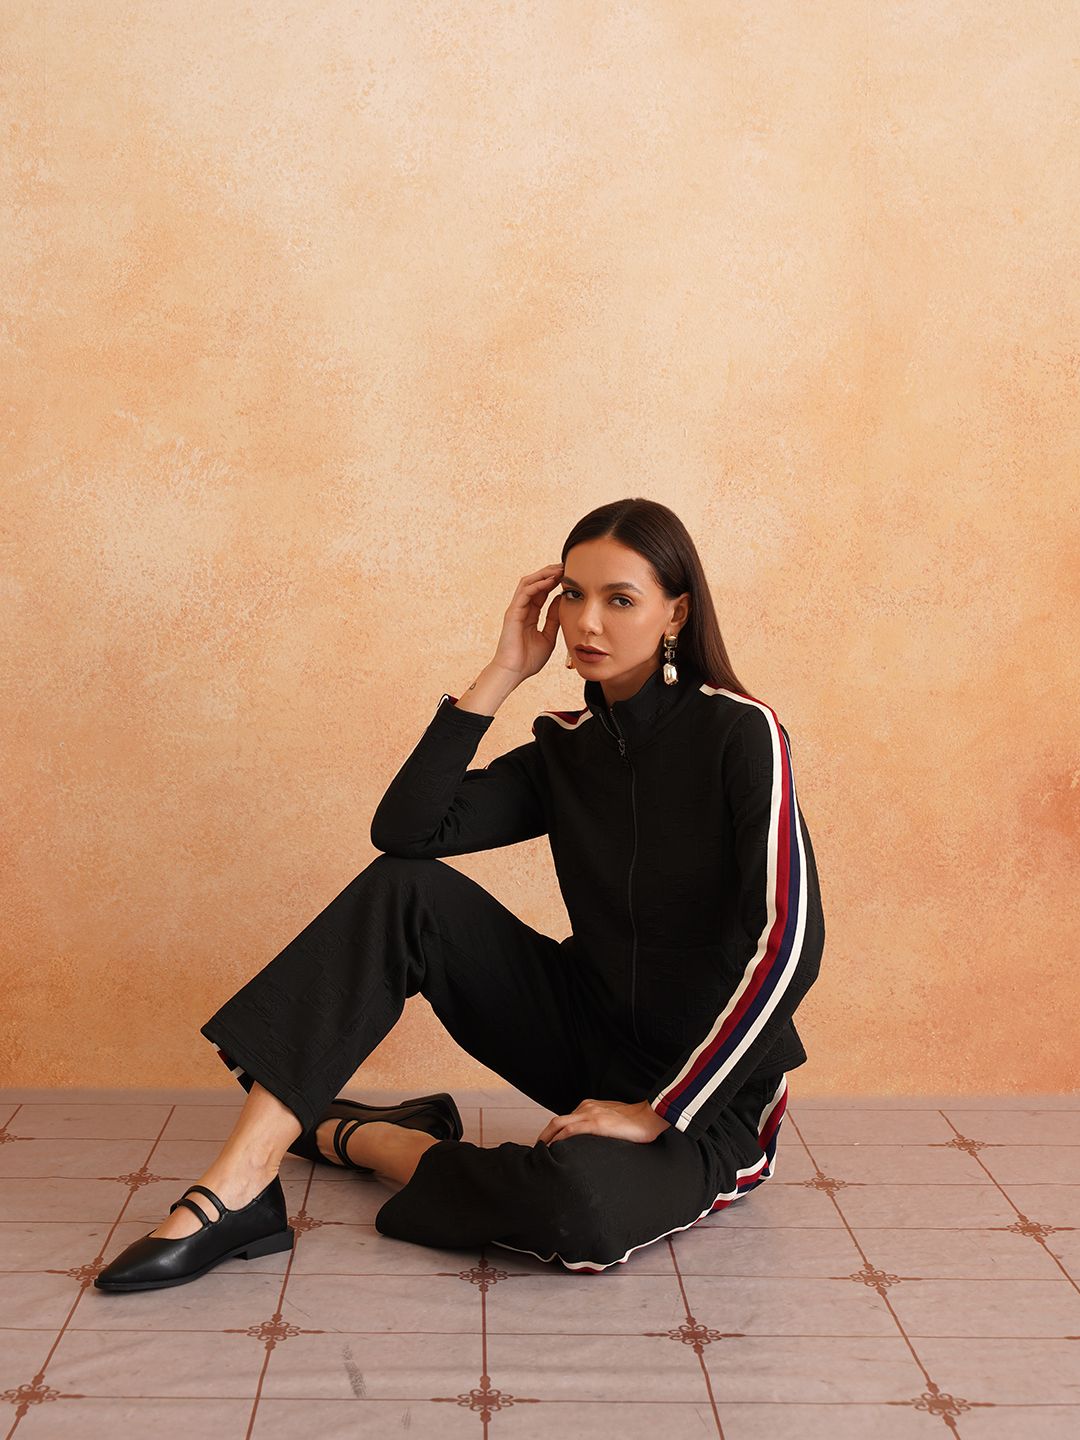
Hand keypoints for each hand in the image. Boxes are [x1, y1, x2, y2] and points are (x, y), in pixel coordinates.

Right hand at [489, 564, 564, 682]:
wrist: (513, 673)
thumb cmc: (528, 660)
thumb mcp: (548, 636)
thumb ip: (553, 619)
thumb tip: (560, 601)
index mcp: (529, 614)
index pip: (542, 591)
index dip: (554, 581)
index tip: (569, 576)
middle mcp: (521, 608)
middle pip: (535, 582)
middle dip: (550, 572)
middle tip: (566, 566)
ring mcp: (516, 609)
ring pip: (528, 583)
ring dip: (544, 574)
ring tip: (559, 569)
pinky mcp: (512, 613)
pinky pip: (524, 593)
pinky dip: (537, 585)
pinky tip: (550, 581)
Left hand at [536, 1098, 671, 1145]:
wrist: (650, 1116)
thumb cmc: (636, 1121)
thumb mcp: (613, 1121)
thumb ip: (601, 1128)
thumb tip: (595, 1143)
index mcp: (590, 1106)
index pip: (565, 1119)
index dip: (553, 1133)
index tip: (548, 1146)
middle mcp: (586, 1108)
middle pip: (556, 1122)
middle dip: (543, 1137)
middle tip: (537, 1152)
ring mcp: (590, 1115)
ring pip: (559, 1125)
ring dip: (547, 1139)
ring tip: (540, 1154)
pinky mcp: (596, 1124)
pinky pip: (570, 1131)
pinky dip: (559, 1140)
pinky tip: (554, 1150)